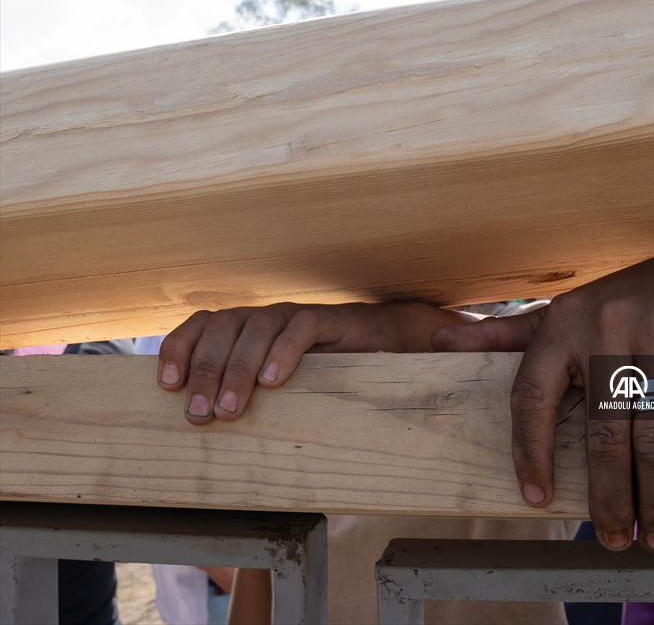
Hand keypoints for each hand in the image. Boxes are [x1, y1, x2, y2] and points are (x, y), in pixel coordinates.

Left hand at [158, 302, 470, 424]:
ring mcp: (296, 315)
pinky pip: (300, 329)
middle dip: (206, 371)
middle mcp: (265, 316)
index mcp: (245, 328)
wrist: (384, 342)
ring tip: (231, 409)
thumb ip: (248, 398)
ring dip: (238, 368)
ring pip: (257, 328)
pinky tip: (274, 381)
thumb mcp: (279, 386)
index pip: (201, 325)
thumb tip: (207, 438)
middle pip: (223, 329)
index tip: (168, 386)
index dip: (179, 349)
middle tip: (200, 415)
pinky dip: (283, 353)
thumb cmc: (323, 372)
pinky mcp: (329, 320)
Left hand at [434, 250, 653, 552]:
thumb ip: (506, 336)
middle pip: (604, 433)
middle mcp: (609, 326)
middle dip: (611, 498)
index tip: (536, 500)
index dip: (528, 453)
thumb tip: (439, 344)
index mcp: (562, 325)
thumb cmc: (623, 303)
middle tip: (614, 540)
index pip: (531, 396)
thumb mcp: (563, 312)